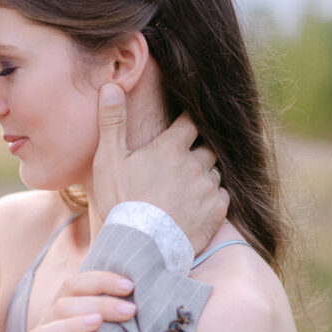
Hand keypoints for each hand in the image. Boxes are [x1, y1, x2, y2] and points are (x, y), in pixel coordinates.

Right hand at [11, 271, 134, 331]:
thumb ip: (107, 317)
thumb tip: (138, 301)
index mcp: (59, 311)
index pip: (73, 285)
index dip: (100, 281)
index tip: (130, 286)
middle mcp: (44, 326)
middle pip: (64, 306)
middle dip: (99, 304)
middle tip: (129, 311)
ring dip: (70, 326)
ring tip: (97, 323)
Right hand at [92, 83, 228, 253]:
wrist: (139, 246)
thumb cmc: (120, 202)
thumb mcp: (109, 160)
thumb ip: (113, 122)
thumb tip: (112, 85)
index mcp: (171, 148)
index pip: (190, 122)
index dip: (187, 122)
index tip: (185, 124)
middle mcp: (195, 164)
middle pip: (206, 147)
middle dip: (197, 150)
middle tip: (182, 161)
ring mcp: (208, 188)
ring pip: (214, 171)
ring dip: (204, 174)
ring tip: (187, 186)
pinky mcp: (216, 211)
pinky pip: (222, 196)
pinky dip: (212, 197)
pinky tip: (196, 206)